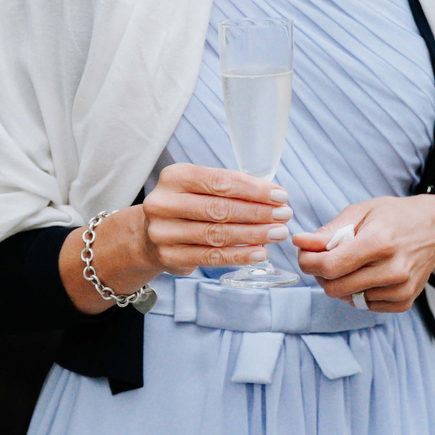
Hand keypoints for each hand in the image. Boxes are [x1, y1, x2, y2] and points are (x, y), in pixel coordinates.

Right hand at [138, 163, 292, 274]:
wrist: (149, 233)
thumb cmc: (188, 204)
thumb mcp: (200, 187)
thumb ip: (231, 188)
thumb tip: (274, 197)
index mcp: (174, 177)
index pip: (219, 181)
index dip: (253, 189)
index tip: (280, 196)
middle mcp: (163, 203)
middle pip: (219, 209)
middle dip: (257, 212)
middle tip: (284, 215)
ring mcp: (164, 232)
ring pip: (216, 235)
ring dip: (253, 235)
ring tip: (278, 233)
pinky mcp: (170, 257)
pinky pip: (211, 257)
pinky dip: (239, 256)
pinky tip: (260, 252)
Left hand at [293, 194, 434, 312]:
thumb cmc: (396, 217)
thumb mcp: (362, 212)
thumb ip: (329, 231)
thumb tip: (300, 243)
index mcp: (379, 242)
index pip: (330, 266)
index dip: (308, 262)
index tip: (304, 254)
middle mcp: (393, 269)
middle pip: (335, 288)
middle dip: (321, 275)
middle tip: (324, 259)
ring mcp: (401, 289)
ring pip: (348, 299)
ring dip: (340, 283)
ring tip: (351, 263)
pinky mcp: (405, 302)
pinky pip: (366, 306)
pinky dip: (359, 292)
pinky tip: (368, 275)